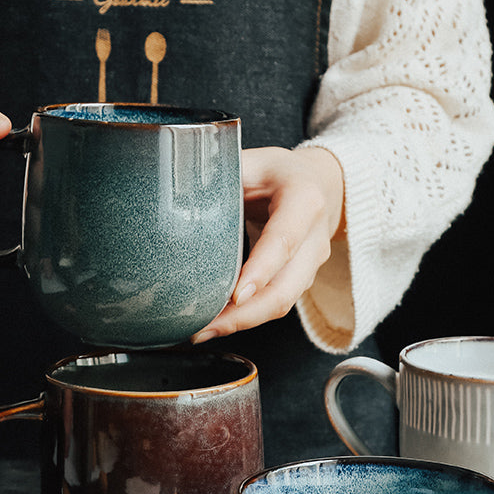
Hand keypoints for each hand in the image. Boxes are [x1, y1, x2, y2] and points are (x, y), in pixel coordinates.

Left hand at [191, 145, 344, 342]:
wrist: (321, 185)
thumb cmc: (278, 174)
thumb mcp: (251, 161)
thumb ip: (220, 176)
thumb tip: (173, 195)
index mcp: (304, 200)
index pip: (283, 241)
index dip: (260, 271)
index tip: (235, 296)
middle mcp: (315, 238)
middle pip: (286, 288)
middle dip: (245, 315)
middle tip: (204, 328)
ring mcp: (311, 264)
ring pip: (282, 303)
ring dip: (243, 322)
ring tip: (202, 331)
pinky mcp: (301, 281)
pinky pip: (276, 304)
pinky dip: (247, 317)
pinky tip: (217, 323)